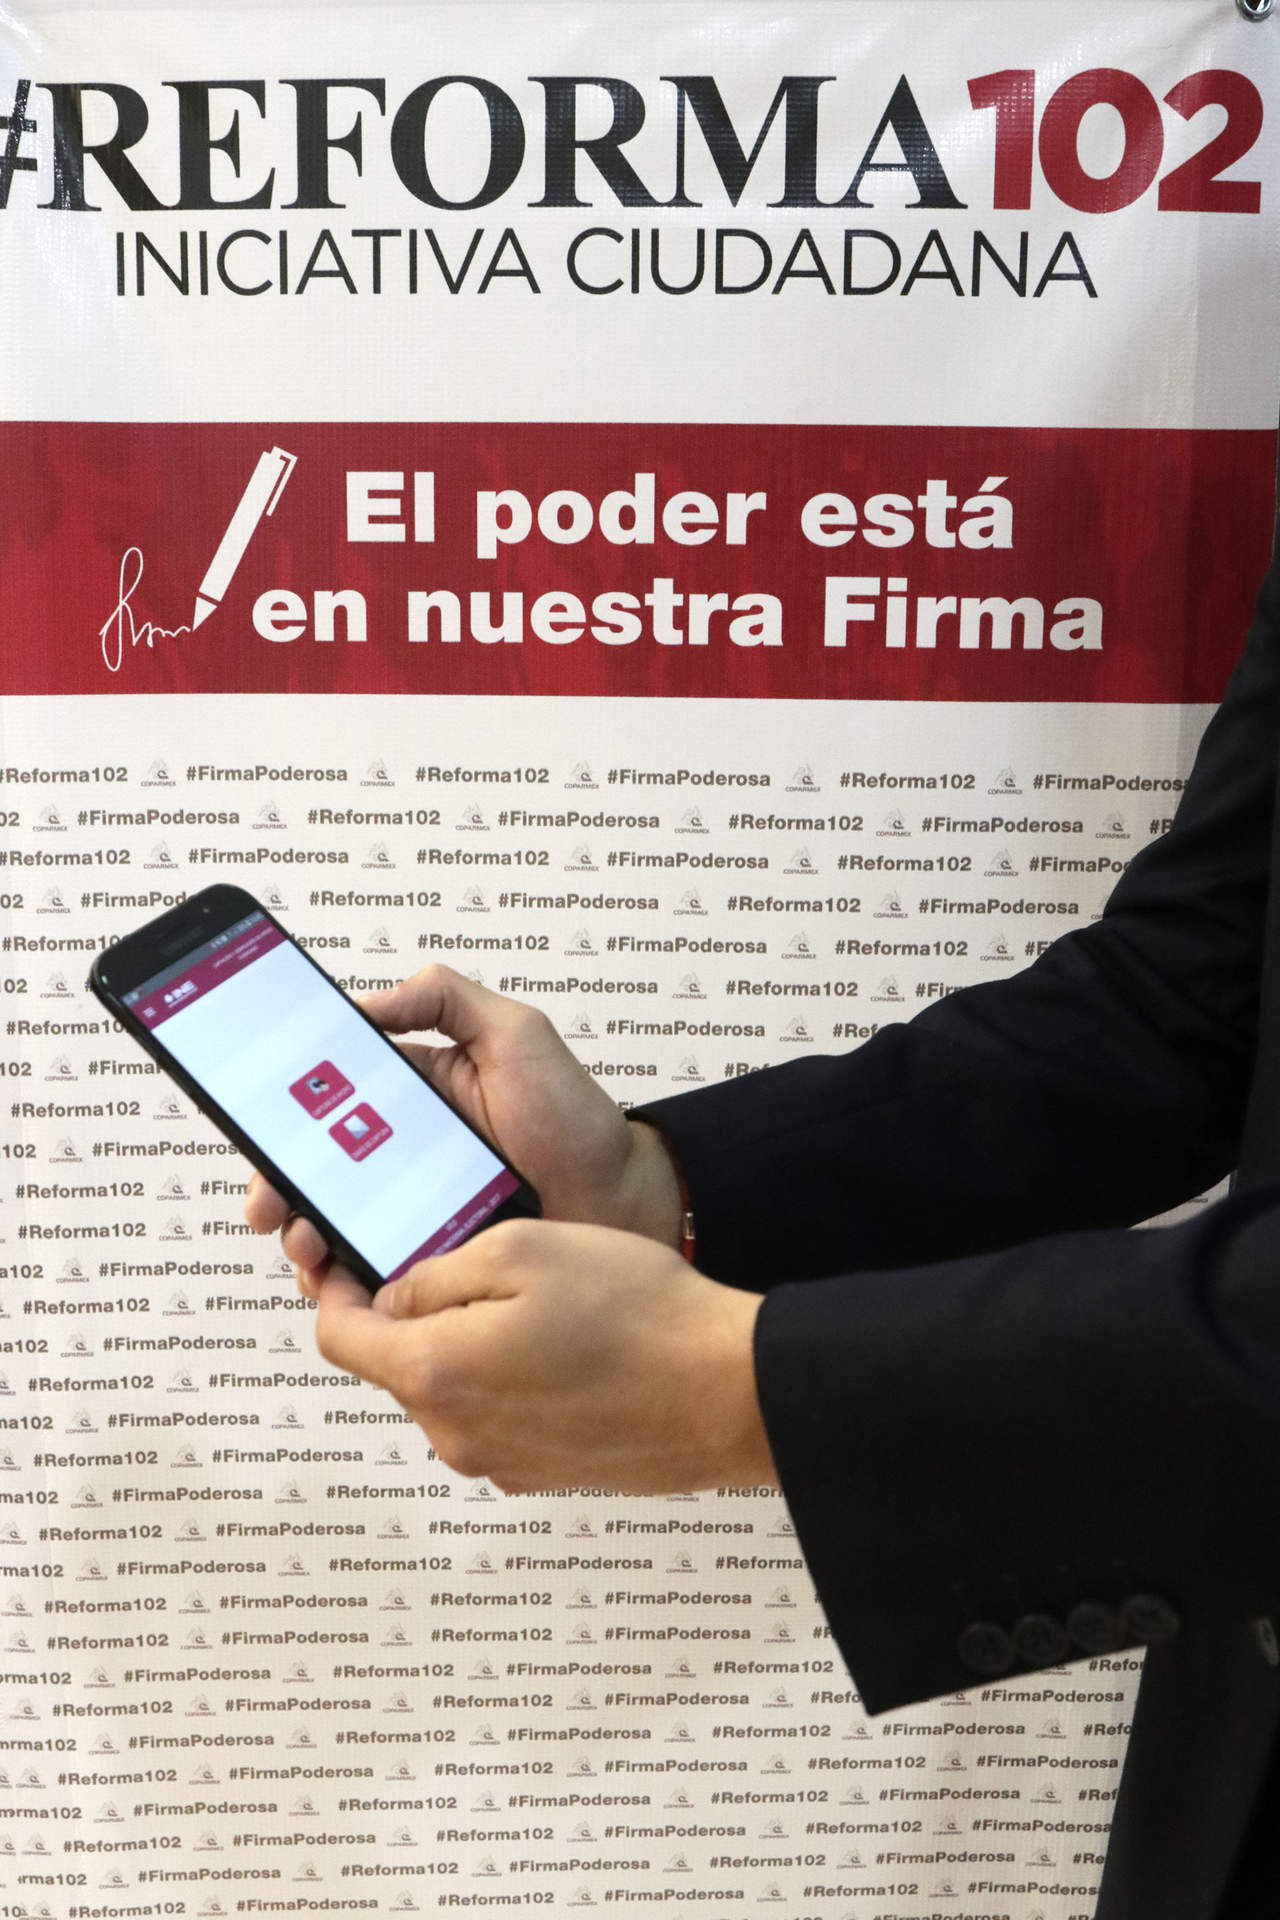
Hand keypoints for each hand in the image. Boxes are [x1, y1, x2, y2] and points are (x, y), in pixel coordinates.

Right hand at [244, 964, 682, 1271]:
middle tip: (268, 1207)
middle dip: (277, 1186)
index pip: (326, 1100)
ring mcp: (411, 1210)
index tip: (254, 1129)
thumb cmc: (575, 1118)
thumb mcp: (517, 1034)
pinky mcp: (430, 1259)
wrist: (624, 1200)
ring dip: (303, 1234)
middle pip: (313, 1168)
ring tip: (309, 1245)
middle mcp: (401, 1153)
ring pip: (332, 1223)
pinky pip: (371, 1270)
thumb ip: (446, 1000)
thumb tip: (366, 1004)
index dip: (280, 1114)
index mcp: (410, 1096)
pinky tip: (340, 1282)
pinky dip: (343, 1280)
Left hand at [303, 1218, 775, 1494]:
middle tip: (474, 1263)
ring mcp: (500, 1462)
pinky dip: (511, 1379)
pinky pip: (500, 1415)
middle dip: (416, 1313)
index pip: (340, 1338)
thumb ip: (438, 1273)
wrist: (725, 1391)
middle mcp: (454, 1433)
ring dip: (469, 1346)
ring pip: (451, 1388)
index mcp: (434, 1372)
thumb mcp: (522, 1250)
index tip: (349, 1258)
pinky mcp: (544, 1473)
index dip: (336, 1289)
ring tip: (538, 1301)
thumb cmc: (634, 1311)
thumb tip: (396, 1296)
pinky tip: (568, 1346)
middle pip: (399, 1364)